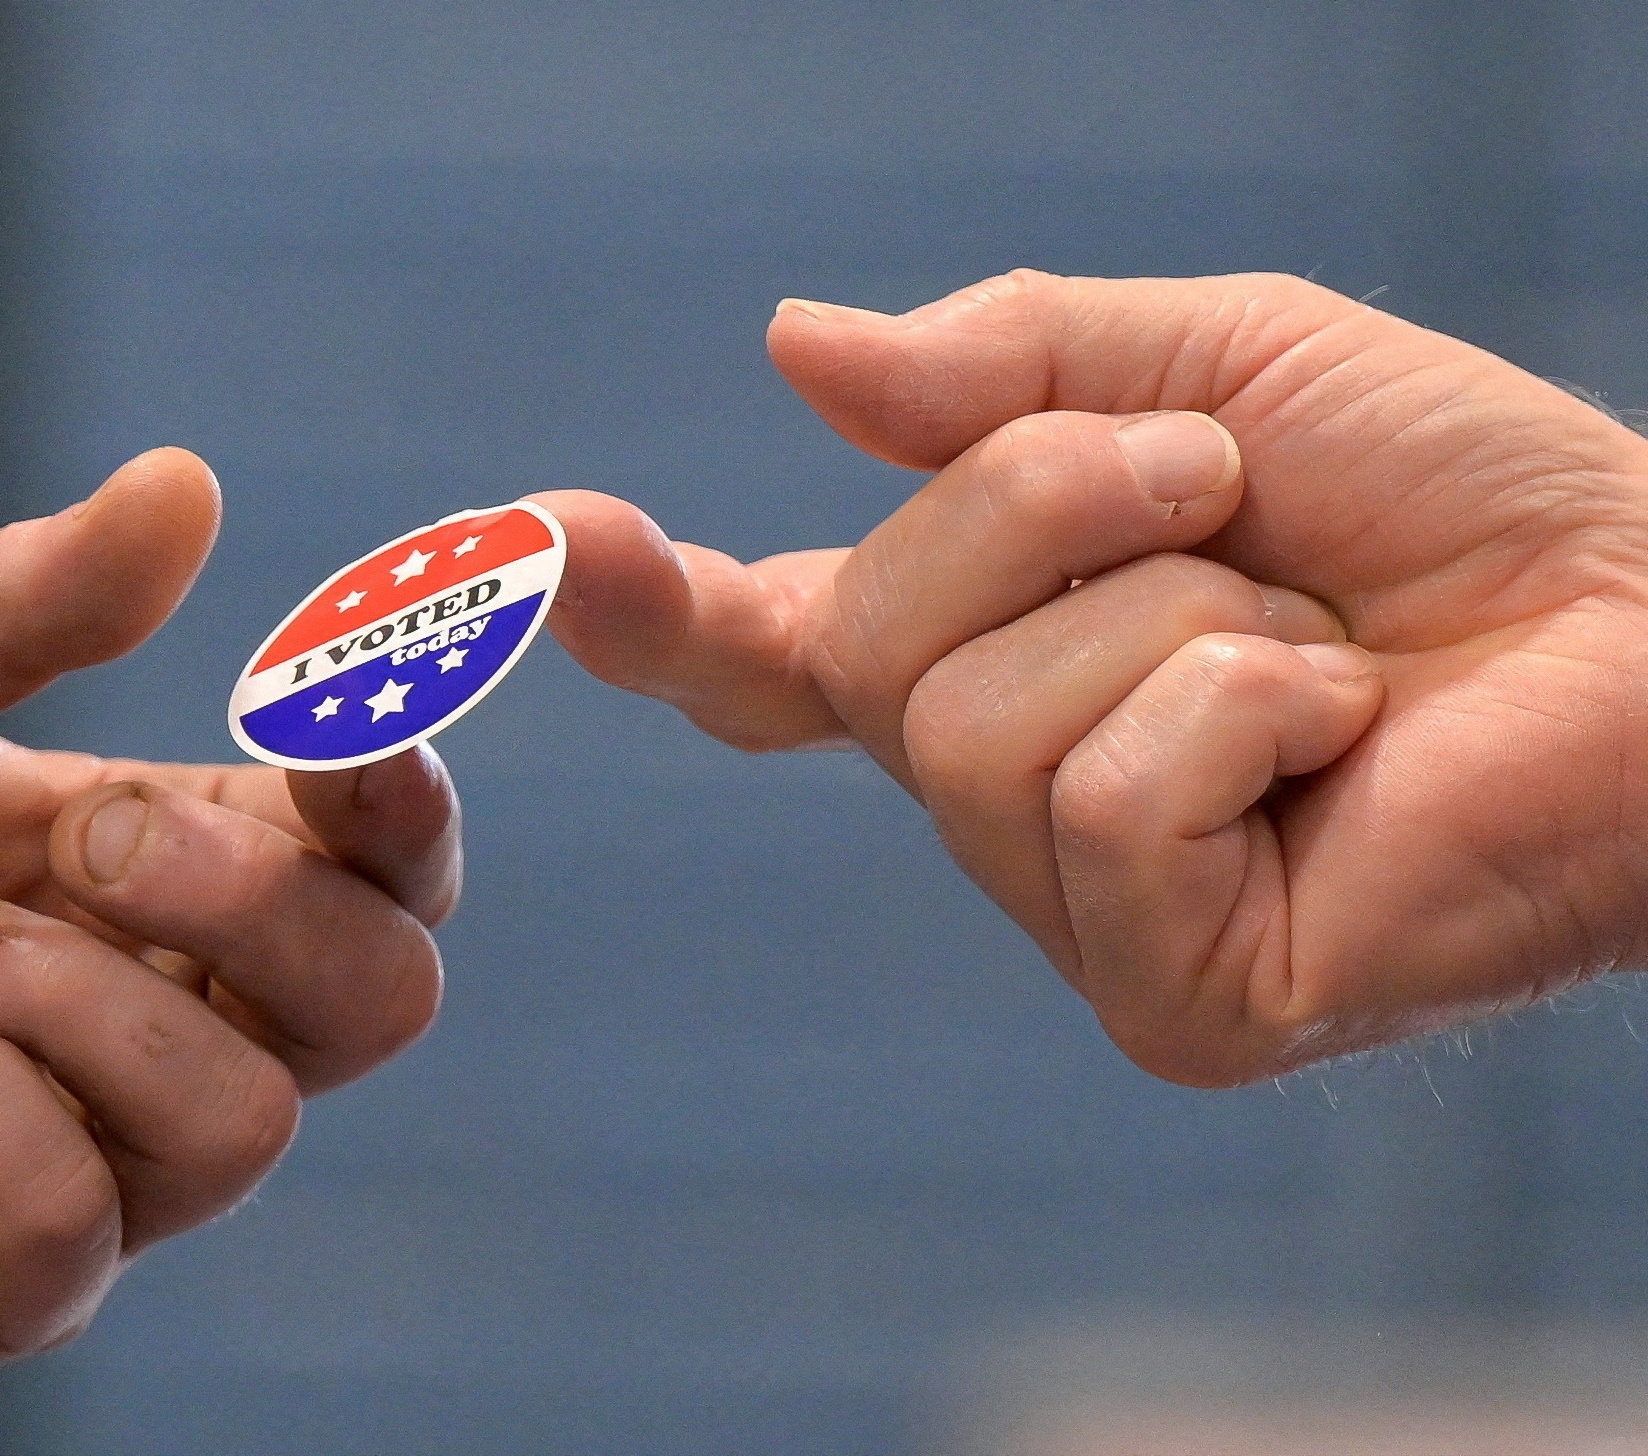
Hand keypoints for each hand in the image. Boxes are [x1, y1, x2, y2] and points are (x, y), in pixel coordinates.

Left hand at [0, 449, 455, 1374]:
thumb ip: (24, 597)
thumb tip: (180, 483)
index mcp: (185, 871)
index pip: (388, 868)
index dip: (405, 800)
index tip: (340, 719)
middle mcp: (181, 1023)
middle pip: (376, 995)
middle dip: (246, 900)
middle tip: (83, 833)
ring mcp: (107, 1159)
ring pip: (238, 1119)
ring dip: (75, 1005)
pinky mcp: (6, 1277)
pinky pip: (75, 1225)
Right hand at [540, 271, 1647, 1085]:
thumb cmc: (1463, 499)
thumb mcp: (1220, 364)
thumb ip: (1007, 364)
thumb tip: (797, 348)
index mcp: (999, 660)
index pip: (769, 659)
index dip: (635, 610)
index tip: (533, 544)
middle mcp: (1007, 801)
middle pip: (871, 639)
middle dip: (1046, 503)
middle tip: (1215, 489)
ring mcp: (1077, 914)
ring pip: (970, 725)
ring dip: (1174, 604)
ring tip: (1311, 636)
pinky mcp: (1168, 1001)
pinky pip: (1101, 802)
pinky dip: (1243, 711)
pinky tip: (1345, 736)